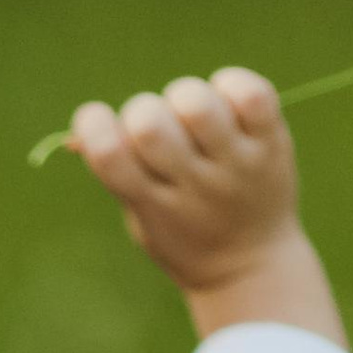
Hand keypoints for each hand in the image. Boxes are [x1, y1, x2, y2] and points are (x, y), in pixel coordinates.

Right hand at [63, 69, 344, 345]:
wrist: (253, 267)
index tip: (99, 122)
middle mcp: (195, 187)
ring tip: (195, 116)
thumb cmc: (185, 235)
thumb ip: (118, 174)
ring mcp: (236, 165)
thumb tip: (81, 131)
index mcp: (153, 207)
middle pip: (149, 124)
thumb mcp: (143, 218)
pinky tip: (227, 104)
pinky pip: (252, 94)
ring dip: (185, 96)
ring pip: (198, 103)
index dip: (93, 124)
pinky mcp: (271, 144)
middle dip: (142, 112)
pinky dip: (231, 84)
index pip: (109, 154)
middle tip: (159, 129)